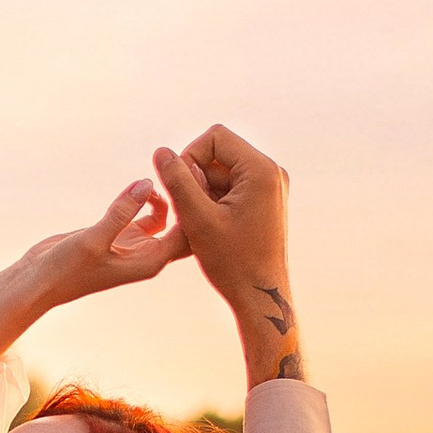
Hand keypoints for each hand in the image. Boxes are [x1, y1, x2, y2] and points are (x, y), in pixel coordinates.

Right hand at [50, 176, 191, 299]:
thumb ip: (121, 212)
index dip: (194, 202)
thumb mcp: (93, 239)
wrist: (40, 281)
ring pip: (168, 218)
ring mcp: (136, 245)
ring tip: (163, 170)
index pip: (187, 233)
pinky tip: (140, 184)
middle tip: (186, 168)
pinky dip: (148, 198)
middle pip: (185, 226)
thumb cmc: (65, 269)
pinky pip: (147, 214)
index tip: (190, 174)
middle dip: (189, 199)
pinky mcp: (122, 234)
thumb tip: (147, 182)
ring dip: (170, 195)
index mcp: (150, 262)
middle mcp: (149, 255)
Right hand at [151, 126, 302, 379]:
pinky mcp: (265, 199)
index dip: (189, 156)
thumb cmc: (232, 262)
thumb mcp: (197, 219)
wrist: (260, 295)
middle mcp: (272, 171)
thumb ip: (177, 181)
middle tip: (190, 210)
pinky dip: (214, 200)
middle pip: (219, 152)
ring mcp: (271, 185)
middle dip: (197, 176)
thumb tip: (161, 151)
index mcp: (261, 170)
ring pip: (223, 170)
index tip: (180, 188)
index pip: (215, 137)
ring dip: (203, 190)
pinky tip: (211, 226)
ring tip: (201, 222)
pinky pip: (232, 185)